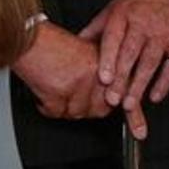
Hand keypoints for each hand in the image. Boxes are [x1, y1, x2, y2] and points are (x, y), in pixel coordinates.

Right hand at [12, 21, 149, 136]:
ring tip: (55, 85)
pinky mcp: (61, 91)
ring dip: (63, 106)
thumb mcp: (85, 55)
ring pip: (77, 113)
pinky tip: (44, 90)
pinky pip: (56, 112)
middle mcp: (97, 73)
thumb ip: (101, 75)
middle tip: (70, 91)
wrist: (29, 37)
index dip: (134, 115)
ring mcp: (80, 83)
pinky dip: (46, 106)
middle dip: (84, 106)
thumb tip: (109, 100)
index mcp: (107, 62)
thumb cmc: (52, 44)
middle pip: (99, 109)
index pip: (125, 92)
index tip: (139, 131)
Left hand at [80, 0, 168, 114]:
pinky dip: (164, 83)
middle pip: (131, 55)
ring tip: (129, 105)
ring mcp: (163, 34)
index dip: (108, 60)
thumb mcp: (117, 5)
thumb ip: (98, 26)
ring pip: (150, 63)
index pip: (114, 39)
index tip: (103, 78)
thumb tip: (77, 43)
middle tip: (112, 99)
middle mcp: (144, 24)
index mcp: (124, 15)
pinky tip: (154, 96)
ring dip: (140, 86)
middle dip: (122, 79)